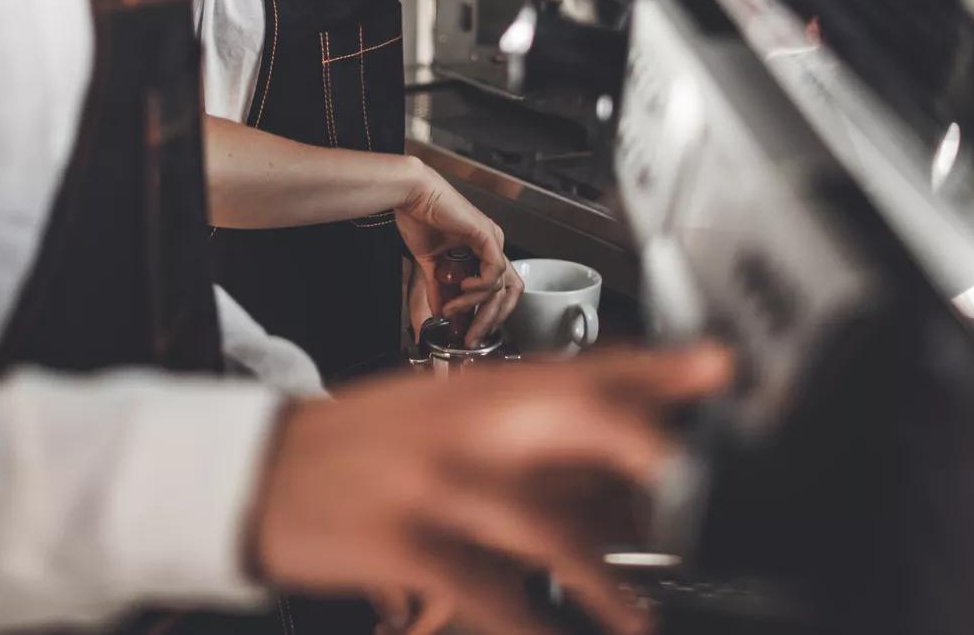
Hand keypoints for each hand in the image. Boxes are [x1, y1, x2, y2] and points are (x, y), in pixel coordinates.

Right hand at [249, 344, 735, 634]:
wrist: (254, 471)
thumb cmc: (362, 450)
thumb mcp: (440, 419)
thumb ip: (529, 440)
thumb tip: (626, 477)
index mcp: (478, 386)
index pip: (582, 365)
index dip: (656, 366)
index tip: (719, 366)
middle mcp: (464, 422)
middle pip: (570, 417)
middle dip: (641, 442)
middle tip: (697, 477)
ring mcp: (434, 481)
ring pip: (541, 522)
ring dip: (603, 578)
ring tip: (640, 622)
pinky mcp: (403, 541)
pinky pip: (485, 589)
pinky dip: (528, 624)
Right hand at [394, 158, 521, 344]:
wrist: (411, 195)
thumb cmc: (419, 218)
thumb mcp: (430, 266)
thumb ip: (439, 291)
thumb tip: (442, 316)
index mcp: (482, 252)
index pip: (500, 291)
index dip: (488, 315)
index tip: (470, 333)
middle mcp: (492, 247)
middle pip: (509, 293)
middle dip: (489, 320)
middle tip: (471, 337)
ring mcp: (492, 240)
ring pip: (500, 286)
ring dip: (475, 304)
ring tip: (452, 309)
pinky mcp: (486, 235)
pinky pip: (494, 270)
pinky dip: (480, 285)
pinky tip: (463, 287)